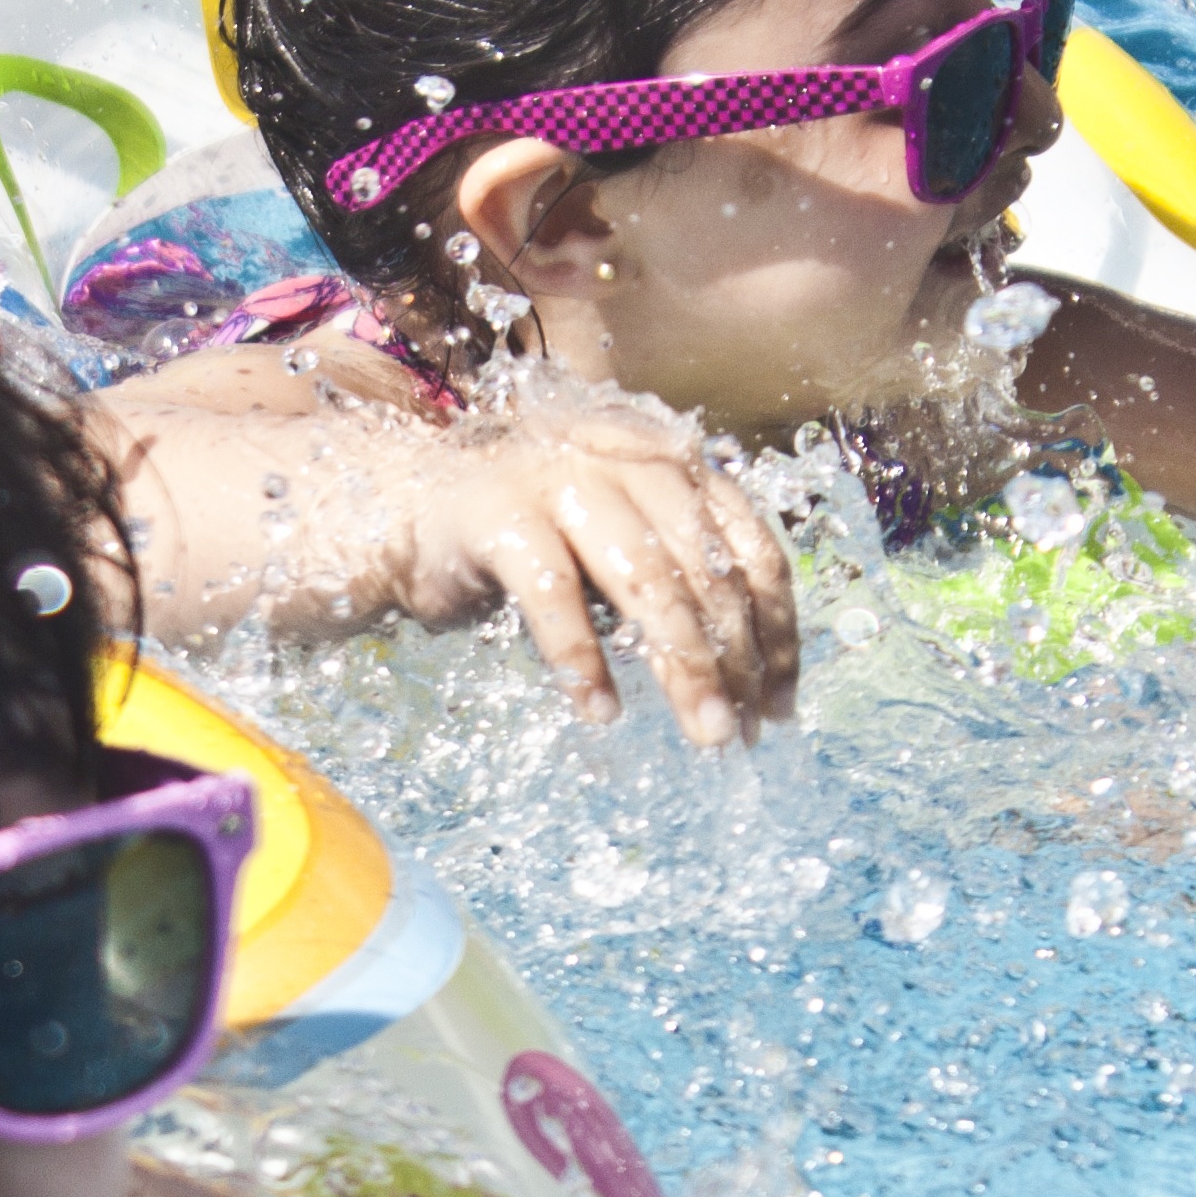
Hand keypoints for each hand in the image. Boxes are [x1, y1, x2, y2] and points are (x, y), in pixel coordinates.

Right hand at [392, 418, 802, 744]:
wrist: (414, 496)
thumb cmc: (536, 531)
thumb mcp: (624, 542)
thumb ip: (681, 576)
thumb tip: (750, 676)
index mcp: (675, 465)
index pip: (754, 551)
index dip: (777, 633)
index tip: (781, 705)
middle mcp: (630, 462)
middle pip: (709, 572)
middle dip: (738, 662)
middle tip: (744, 735)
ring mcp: (565, 481)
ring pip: (650, 581)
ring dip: (684, 666)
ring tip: (704, 732)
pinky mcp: (502, 515)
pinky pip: (555, 597)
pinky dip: (582, 660)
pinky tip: (600, 712)